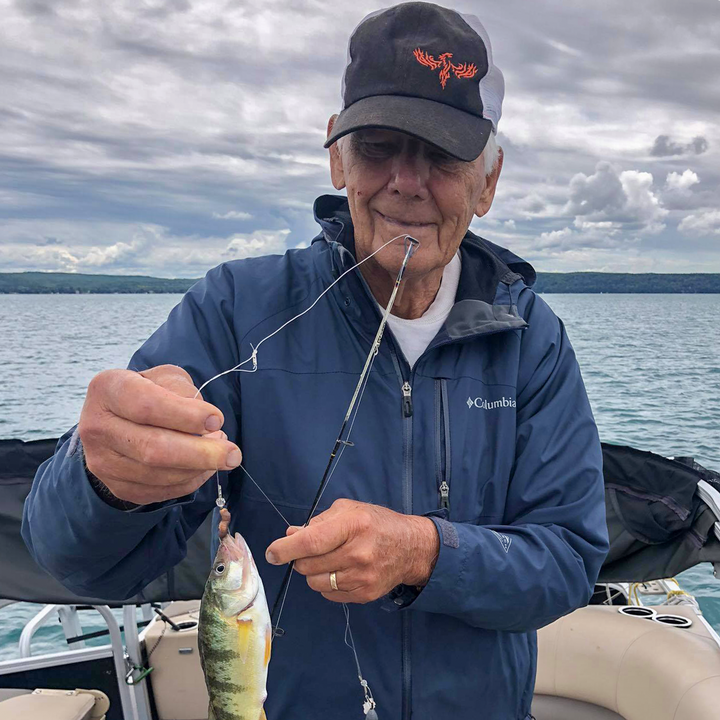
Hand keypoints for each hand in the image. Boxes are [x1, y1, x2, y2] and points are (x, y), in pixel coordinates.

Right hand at [78, 365, 241, 504]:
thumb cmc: (151, 392)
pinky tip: (205, 466)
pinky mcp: (117, 487)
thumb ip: (183, 391)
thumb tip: (206, 424)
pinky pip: (161, 491)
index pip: (146, 406)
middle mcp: (96, 427)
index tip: (218, 420)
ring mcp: (102, 462)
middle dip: (200, 453)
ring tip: (219, 451)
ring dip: (199, 467)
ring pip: (159, 474)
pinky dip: (190, 481)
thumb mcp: (165, 377)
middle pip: (152, 448)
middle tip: (233, 453)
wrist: (121, 420)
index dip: (185, 415)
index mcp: (107, 390)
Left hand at [265, 499, 439, 603]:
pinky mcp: (364, 594)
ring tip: (328, 560)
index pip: (310, 542)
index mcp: (353, 525)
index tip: (272, 554)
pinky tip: (341, 571)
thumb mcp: (348, 510)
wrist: (411, 548)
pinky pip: (329, 595)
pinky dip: (327, 584)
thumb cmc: (376, 523)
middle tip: (310, 551)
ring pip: (315, 582)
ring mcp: (362, 577)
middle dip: (300, 559)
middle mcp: (357, 553)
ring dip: (313, 572)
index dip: (286, 549)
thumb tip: (290, 536)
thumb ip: (318, 522)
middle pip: (307, 565)